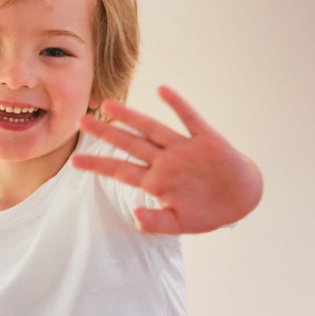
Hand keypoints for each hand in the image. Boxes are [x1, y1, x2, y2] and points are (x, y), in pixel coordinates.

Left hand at [70, 85, 260, 233]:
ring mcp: (183, 149)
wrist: (240, 199)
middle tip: (80, 121)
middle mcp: (165, 161)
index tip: (73, 161)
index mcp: (155, 181)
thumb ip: (156, 223)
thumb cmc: (206, 211)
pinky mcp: (206, 140)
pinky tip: (162, 91)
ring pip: (153, 129)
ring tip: (109, 105)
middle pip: (130, 144)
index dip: (98, 165)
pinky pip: (190, 120)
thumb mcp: (179, 224)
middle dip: (106, 134)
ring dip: (132, 117)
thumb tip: (135, 216)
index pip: (120, 170)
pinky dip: (178, 106)